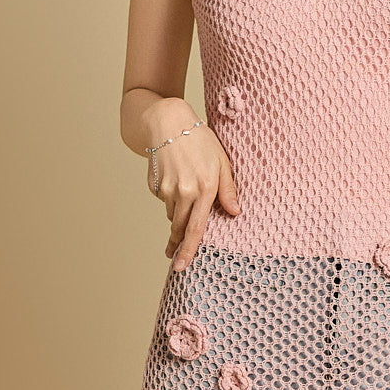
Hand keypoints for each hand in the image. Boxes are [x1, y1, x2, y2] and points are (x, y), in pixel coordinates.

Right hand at [148, 119, 240, 269]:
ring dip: (177, 216)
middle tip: (175, 258)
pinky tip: (176, 179)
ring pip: (172, 215)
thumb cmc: (200, 141)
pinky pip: (164, 201)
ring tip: (185, 196)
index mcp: (204, 188)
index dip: (189, 250)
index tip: (182, 266)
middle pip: (179, 228)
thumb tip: (235, 212)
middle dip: (177, 245)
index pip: (195, 228)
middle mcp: (183, 192)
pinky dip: (171, 198)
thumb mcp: (222, 162)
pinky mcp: (155, 185)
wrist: (167, 123)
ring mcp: (166, 189)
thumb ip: (228, 189)